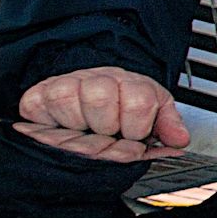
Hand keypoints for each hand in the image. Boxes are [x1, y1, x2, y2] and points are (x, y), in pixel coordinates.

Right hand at [15, 64, 189, 163]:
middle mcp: (97, 79)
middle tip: (106, 134)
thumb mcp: (150, 117)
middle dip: (106, 127)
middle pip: (101, 97)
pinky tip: (63, 129)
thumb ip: (167, 125)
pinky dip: (51, 125)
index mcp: (130, 83)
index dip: (137, 127)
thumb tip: (179, 138)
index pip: (139, 101)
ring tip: (85, 132)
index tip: (133, 135)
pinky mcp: (36, 97)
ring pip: (69, 99)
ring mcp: (64, 85)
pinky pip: (40, 108)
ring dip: (78, 127)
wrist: (80, 105)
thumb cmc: (116, 115)